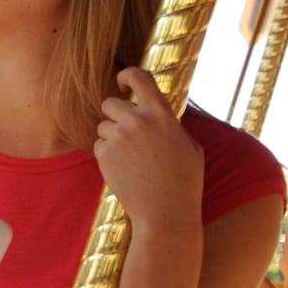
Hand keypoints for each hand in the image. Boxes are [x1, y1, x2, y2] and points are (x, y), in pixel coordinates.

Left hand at [93, 68, 203, 232]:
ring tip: (131, 159)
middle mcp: (138, 121)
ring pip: (103, 126)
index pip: (140, 77)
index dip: (127, 75)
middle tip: (127, 135)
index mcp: (162, 114)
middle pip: (110, 103)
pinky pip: (98, 145)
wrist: (165, 212)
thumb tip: (158, 110)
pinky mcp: (103, 154)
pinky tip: (124, 169)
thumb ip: (169, 123)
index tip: (122, 82)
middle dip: (115, 115)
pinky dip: (106, 155)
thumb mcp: (189, 145)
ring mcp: (118, 137)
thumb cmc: (183, 181)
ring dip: (111, 137)